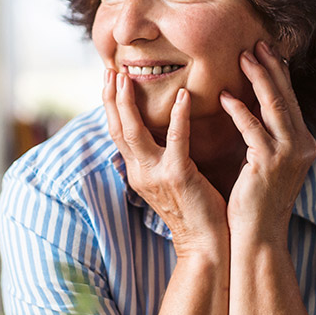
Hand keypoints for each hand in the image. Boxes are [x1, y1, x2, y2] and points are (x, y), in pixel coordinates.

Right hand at [102, 69, 228, 257]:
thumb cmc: (195, 211)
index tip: (110, 79)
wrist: (205, 245)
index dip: (111, 106)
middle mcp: (140, 172)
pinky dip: (177, 116)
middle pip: (117, 129)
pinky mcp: (178, 177)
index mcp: (138, 172)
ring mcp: (156, 175)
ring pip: (133, 132)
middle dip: (111, 97)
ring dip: (128, 102)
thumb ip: (161, 158)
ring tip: (128, 77)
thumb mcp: (169, 182)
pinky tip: (182, 96)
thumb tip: (163, 134)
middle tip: (110, 70)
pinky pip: (176, 140)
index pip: (117, 133)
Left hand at [220, 40, 315, 244]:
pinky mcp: (270, 164)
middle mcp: (302, 145)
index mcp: (303, 143)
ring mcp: (289, 154)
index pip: (290, 101)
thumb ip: (265, 137)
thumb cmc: (255, 201)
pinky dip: (240, 110)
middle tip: (256, 42)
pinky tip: (225, 96)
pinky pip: (253, 129)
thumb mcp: (266, 163)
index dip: (279, 74)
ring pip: (274, 106)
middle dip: (271, 67)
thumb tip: (251, 108)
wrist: (259, 236)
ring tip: (243, 56)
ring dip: (258, 78)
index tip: (266, 51)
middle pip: (286, 96)